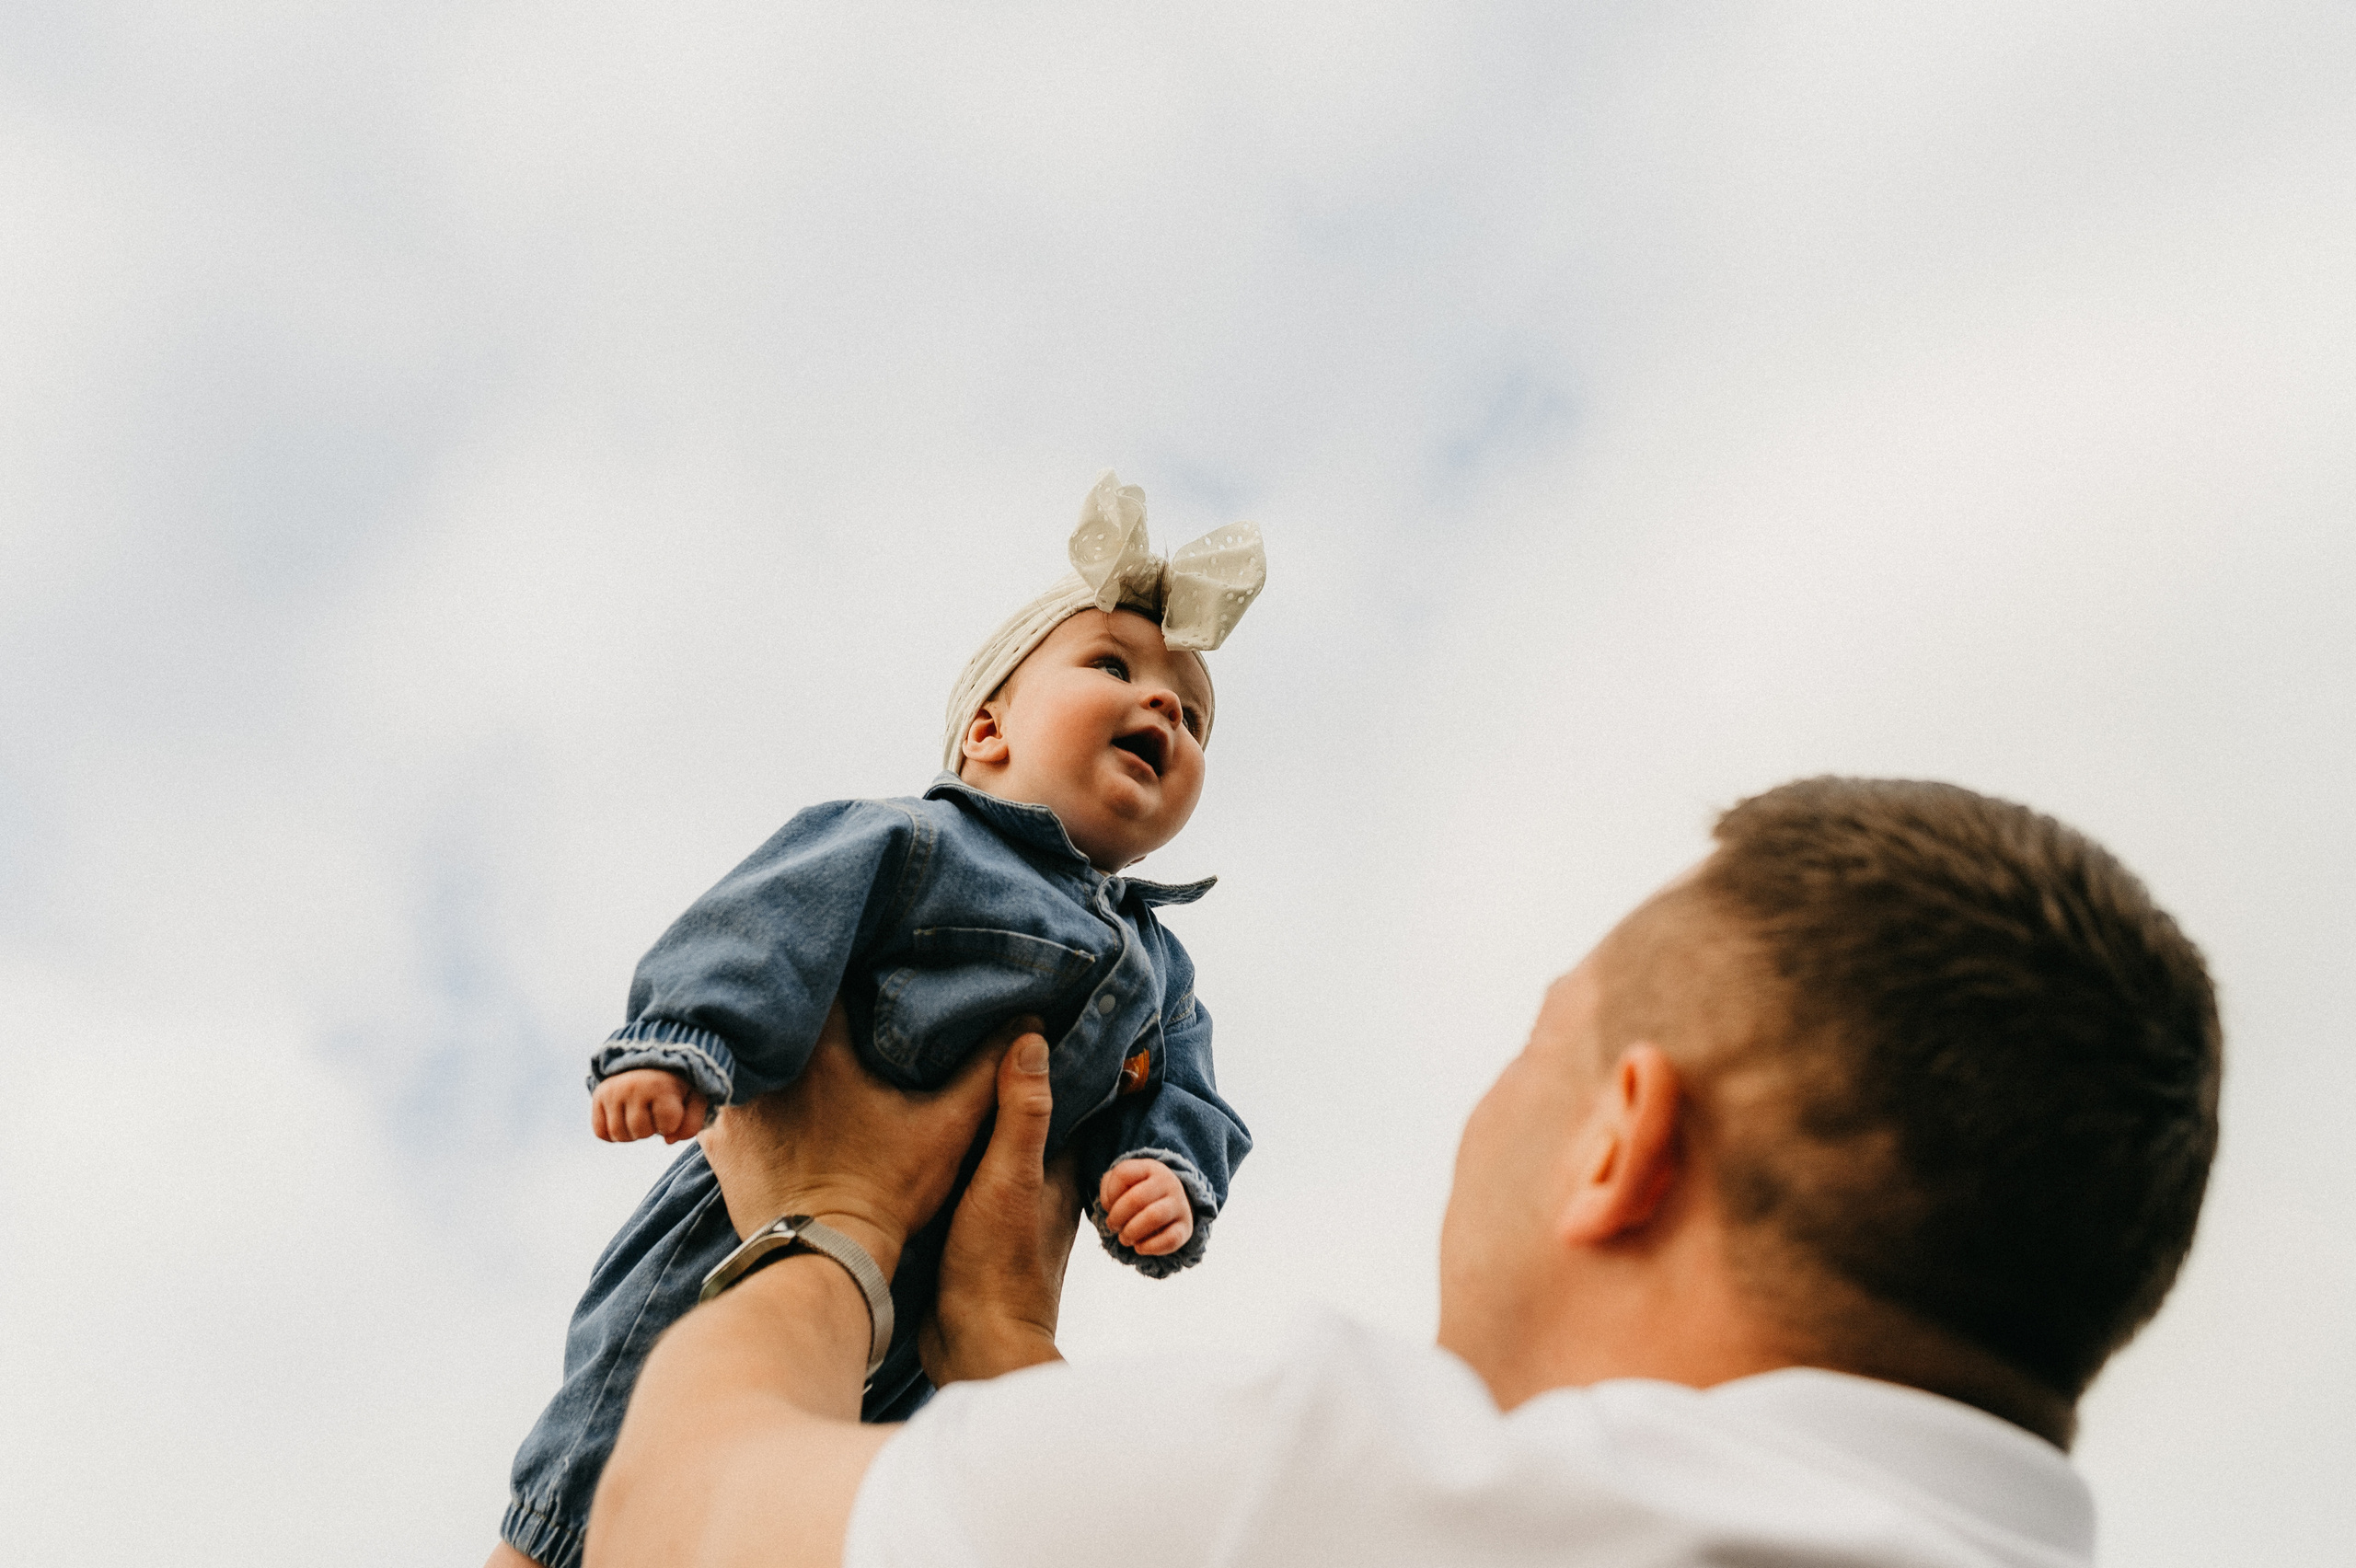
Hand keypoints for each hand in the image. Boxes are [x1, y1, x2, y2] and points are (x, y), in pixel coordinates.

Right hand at [591, 1068, 709, 1143]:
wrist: (648, 1062)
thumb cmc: (674, 1086)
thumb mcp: (693, 1098)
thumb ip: (692, 1123)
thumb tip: (668, 1140)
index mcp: (660, 1085)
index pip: (668, 1125)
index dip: (672, 1124)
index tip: (672, 1110)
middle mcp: (633, 1086)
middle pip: (641, 1132)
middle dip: (651, 1129)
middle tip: (654, 1113)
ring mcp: (612, 1091)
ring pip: (618, 1134)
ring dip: (632, 1134)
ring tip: (640, 1118)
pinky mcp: (598, 1096)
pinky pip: (600, 1132)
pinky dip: (612, 1134)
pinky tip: (624, 1121)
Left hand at [698, 999, 1007, 1279]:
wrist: (824, 1262)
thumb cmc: (886, 1193)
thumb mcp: (948, 1128)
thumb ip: (986, 1071)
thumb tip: (1027, 1022)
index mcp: (817, 1049)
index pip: (825, 980)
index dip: (849, 972)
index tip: (869, 970)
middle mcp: (764, 1070)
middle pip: (784, 1018)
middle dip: (811, 1015)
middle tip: (844, 1014)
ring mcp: (734, 1108)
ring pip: (756, 1060)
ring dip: (778, 1059)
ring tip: (809, 1062)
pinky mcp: (719, 1144)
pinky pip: (731, 1102)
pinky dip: (753, 1101)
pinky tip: (779, 1108)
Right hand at [921, 1026, 1082, 1385]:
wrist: (973, 1346)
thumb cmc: (998, 1265)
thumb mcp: (1010, 1177)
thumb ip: (1022, 1113)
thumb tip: (1034, 1038)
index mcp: (1060, 1166)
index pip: (1065, 1095)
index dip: (1050, 1055)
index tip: (1028, 1009)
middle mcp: (1037, 1183)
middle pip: (1025, 1117)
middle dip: (1008, 1077)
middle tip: (975, 1023)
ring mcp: (1002, 1207)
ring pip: (991, 1146)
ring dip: (975, 1112)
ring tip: (941, 1059)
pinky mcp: (968, 1227)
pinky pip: (962, 1173)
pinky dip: (950, 1148)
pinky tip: (922, 1125)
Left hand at [1099, 1158, 1194, 1255]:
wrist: (1171, 1206)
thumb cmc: (1139, 1195)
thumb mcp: (1123, 1185)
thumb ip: (1108, 1190)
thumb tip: (1110, 1207)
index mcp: (1149, 1167)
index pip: (1122, 1174)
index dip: (1108, 1194)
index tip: (1109, 1206)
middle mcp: (1168, 1182)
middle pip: (1135, 1199)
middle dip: (1117, 1217)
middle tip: (1113, 1226)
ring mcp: (1179, 1204)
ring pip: (1153, 1217)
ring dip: (1131, 1232)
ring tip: (1125, 1238)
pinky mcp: (1186, 1227)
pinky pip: (1170, 1239)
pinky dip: (1149, 1247)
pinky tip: (1140, 1247)